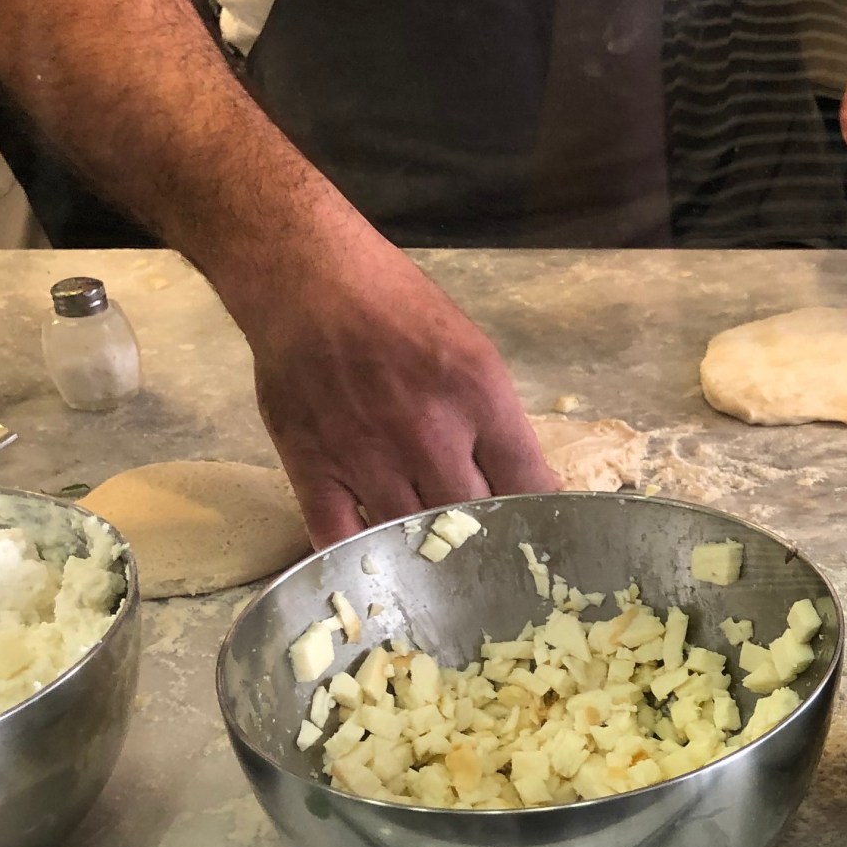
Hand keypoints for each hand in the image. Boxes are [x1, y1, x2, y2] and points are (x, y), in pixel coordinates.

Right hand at [221, 241, 557, 546]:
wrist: (310, 280)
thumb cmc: (399, 309)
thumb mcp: (474, 354)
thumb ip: (500, 422)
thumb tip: (531, 484)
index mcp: (478, 396)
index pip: (527, 483)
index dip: (537, 517)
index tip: (536, 531)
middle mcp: (427, 431)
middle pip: (472, 519)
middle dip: (485, 540)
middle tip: (487, 553)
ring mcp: (366, 454)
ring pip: (410, 536)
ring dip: (428, 555)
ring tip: (438, 566)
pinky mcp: (312, 466)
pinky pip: (340, 536)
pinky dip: (362, 558)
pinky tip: (378, 566)